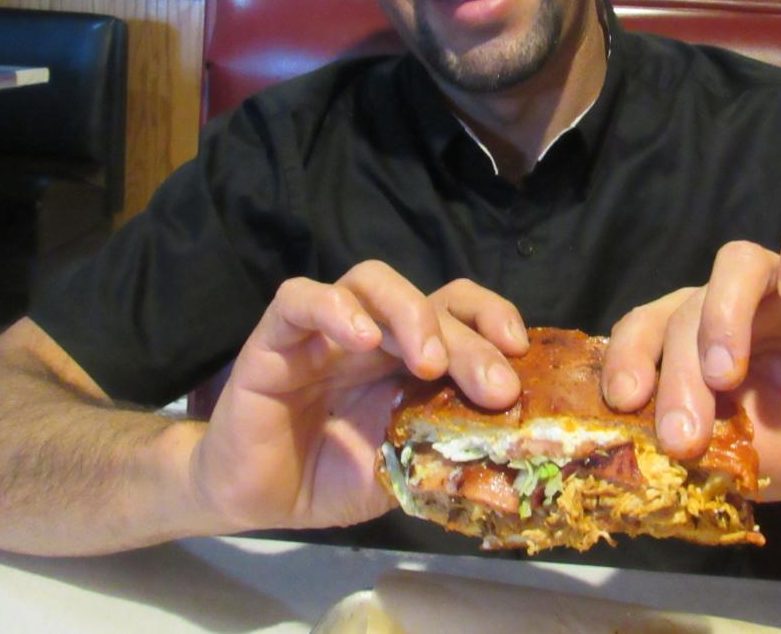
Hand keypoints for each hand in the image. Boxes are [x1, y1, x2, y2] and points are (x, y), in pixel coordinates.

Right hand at [188, 263, 526, 530]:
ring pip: (370, 280)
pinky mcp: (275, 339)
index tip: (520, 353)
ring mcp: (324, 330)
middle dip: (468, 340)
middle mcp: (374, 332)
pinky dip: (334, 308)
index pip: (459, 308)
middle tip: (493, 386)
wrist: (260, 500)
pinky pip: (300, 299)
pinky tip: (363, 337)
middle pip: (427, 301)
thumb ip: (445, 444)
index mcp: (409, 355)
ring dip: (409, 312)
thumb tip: (509, 442)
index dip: (493, 317)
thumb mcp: (405, 464)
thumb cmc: (335, 475)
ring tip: (427, 361)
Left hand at [602, 201, 780, 499]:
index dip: (625, 358)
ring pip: (737, 263)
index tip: (624, 403)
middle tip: (683, 435)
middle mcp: (727, 301)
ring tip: (725, 375)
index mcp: (689, 337)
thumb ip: (697, 447)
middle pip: (686, 309)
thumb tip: (648, 455)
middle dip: (678, 374)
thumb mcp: (734, 459)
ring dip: (722, 317)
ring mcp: (780, 282)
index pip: (642, 327)